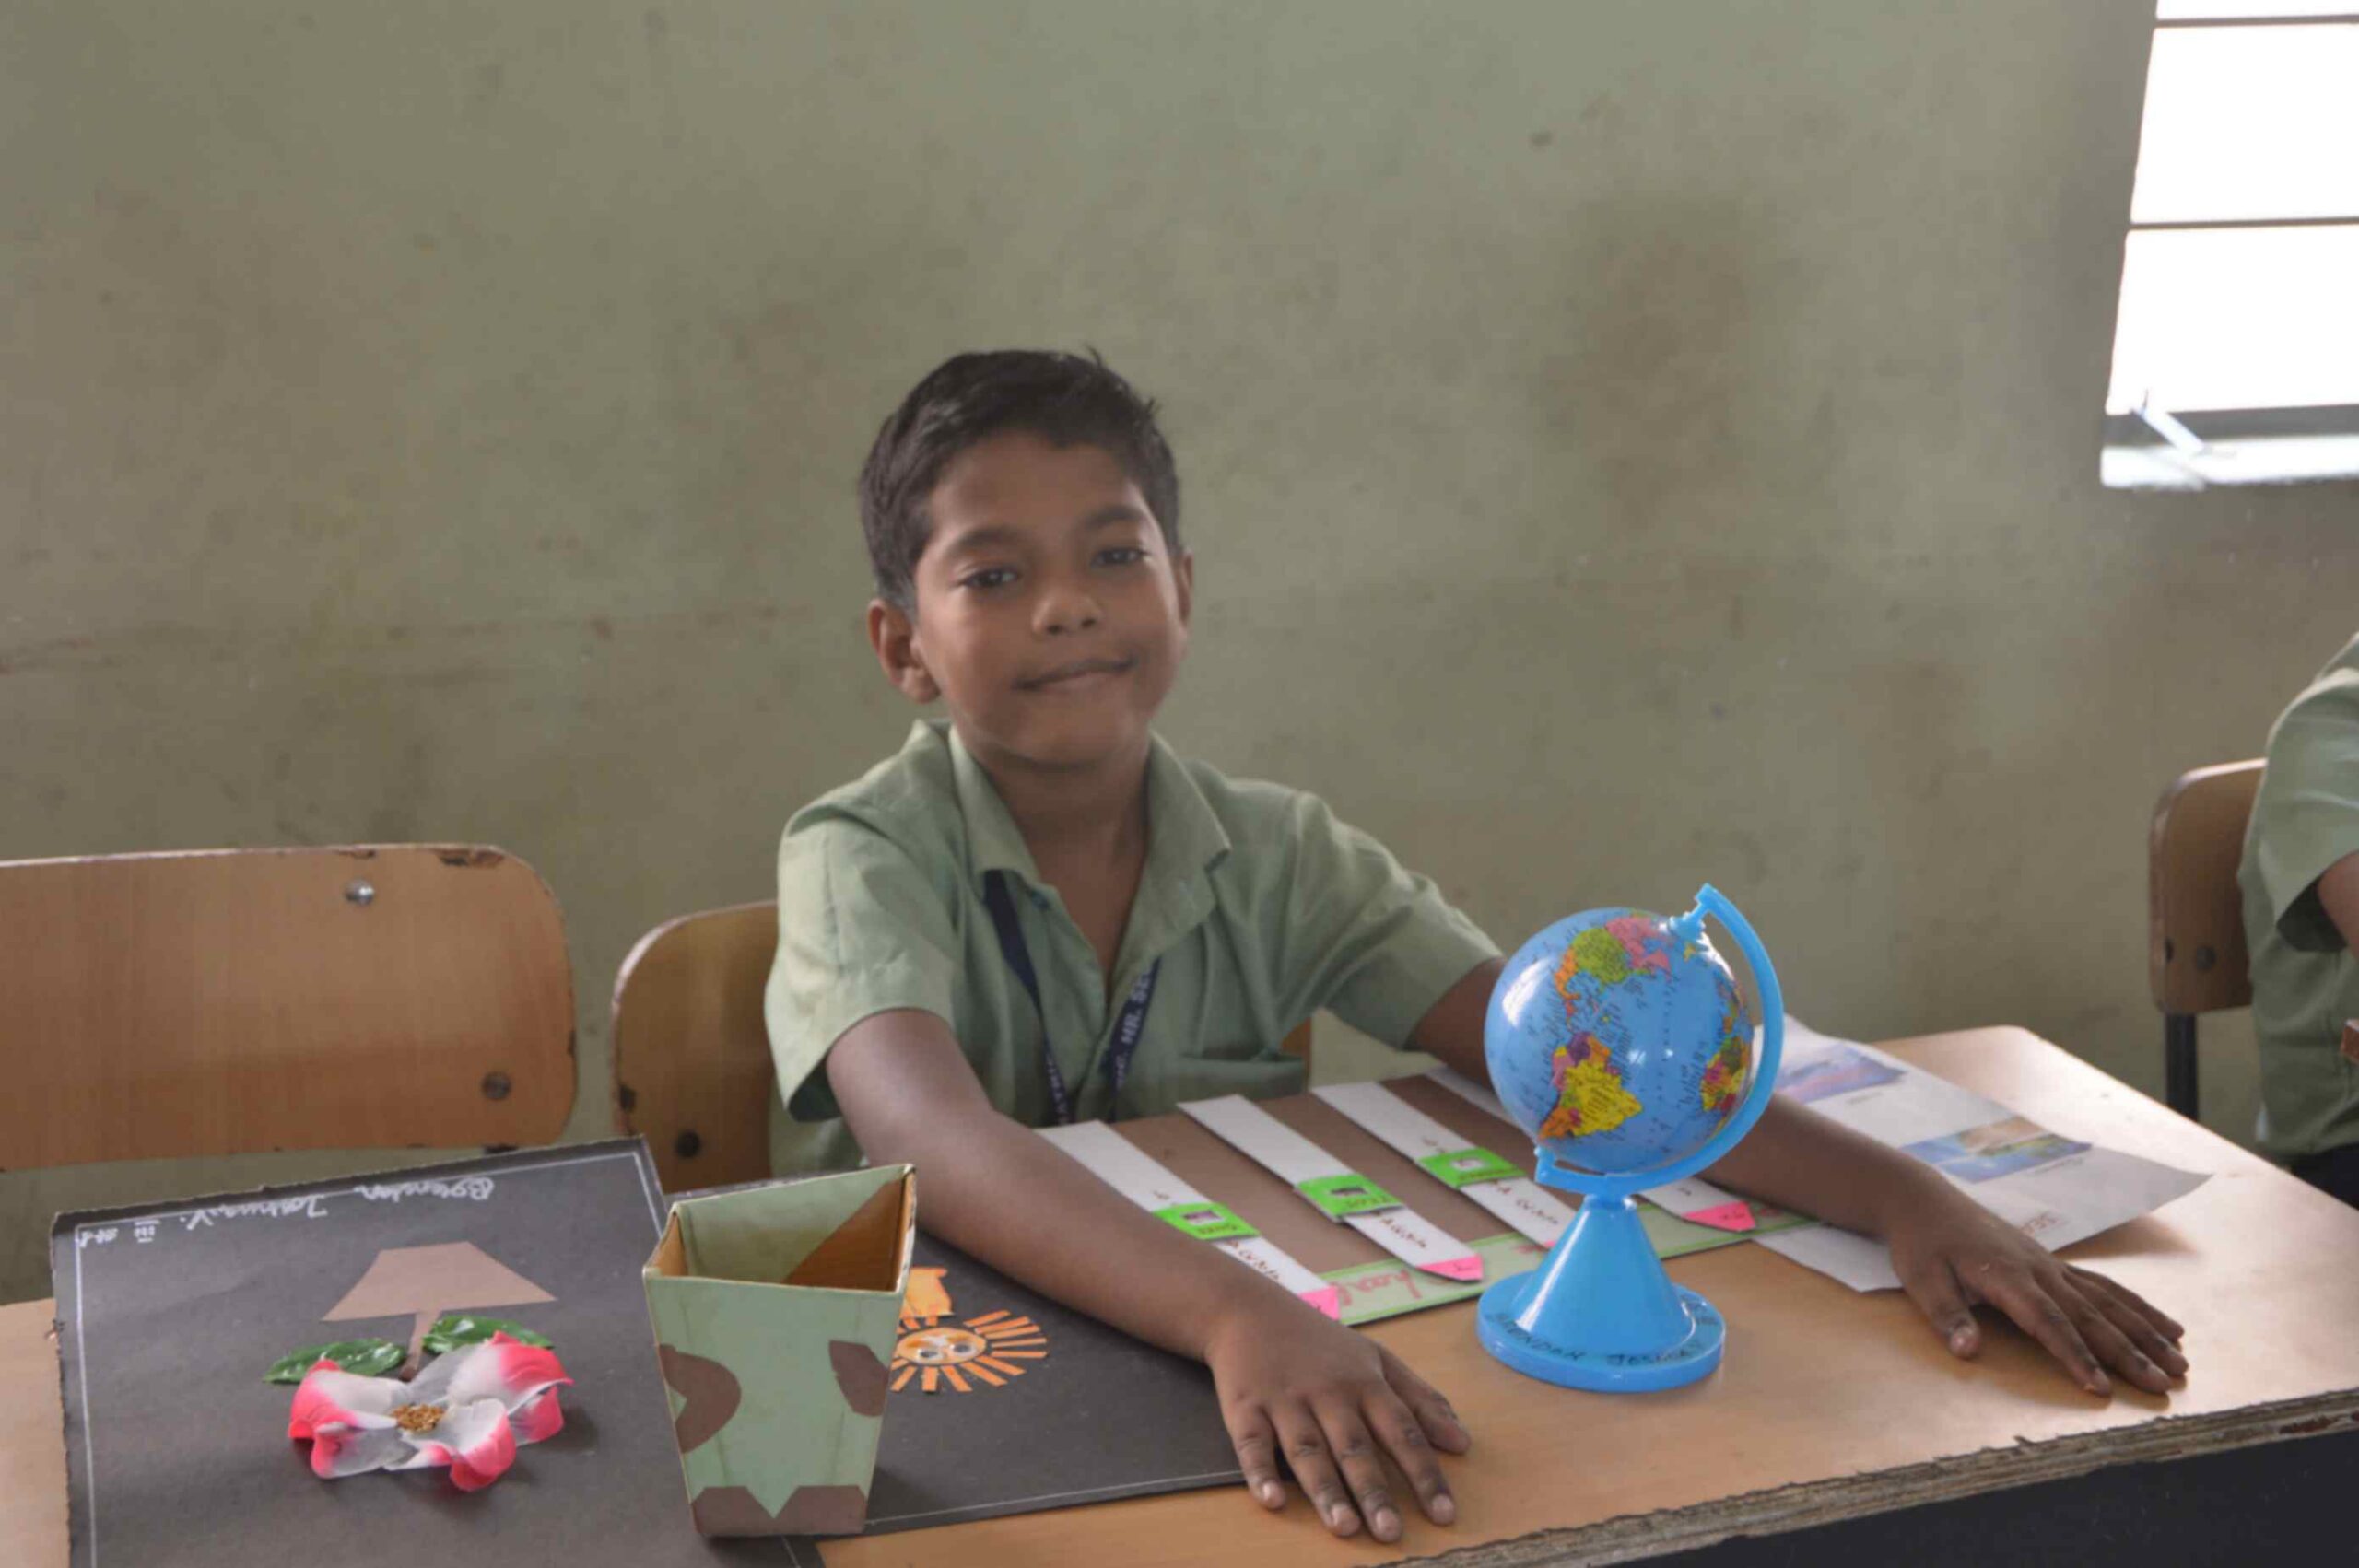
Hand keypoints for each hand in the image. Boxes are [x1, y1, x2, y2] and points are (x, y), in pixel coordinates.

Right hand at [1203, 1297, 1468, 1541]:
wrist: (1249, 1310)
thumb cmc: (1321, 1343)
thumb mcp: (1377, 1360)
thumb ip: (1420, 1400)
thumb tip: (1462, 1442)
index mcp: (1365, 1383)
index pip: (1402, 1431)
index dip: (1424, 1472)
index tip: (1443, 1513)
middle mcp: (1328, 1394)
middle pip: (1354, 1447)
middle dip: (1374, 1491)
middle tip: (1391, 1532)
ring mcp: (1285, 1401)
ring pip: (1308, 1450)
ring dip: (1325, 1490)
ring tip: (1344, 1527)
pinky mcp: (1245, 1408)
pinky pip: (1253, 1443)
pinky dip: (1260, 1471)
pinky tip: (1272, 1499)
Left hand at [1883, 1180, 2187, 1395]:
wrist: (1925, 1201)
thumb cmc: (1921, 1245)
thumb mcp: (1922, 1281)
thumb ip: (1947, 1317)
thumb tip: (1967, 1351)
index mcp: (2007, 1277)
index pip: (2048, 1323)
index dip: (2075, 1355)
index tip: (2100, 1388)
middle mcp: (2040, 1271)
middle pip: (2092, 1316)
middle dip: (2129, 1353)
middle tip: (2165, 1384)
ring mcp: (2053, 1266)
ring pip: (2109, 1302)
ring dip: (2146, 1333)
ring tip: (2180, 1363)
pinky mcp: (2056, 1265)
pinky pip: (2105, 1288)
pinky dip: (2138, 1308)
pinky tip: (2167, 1326)